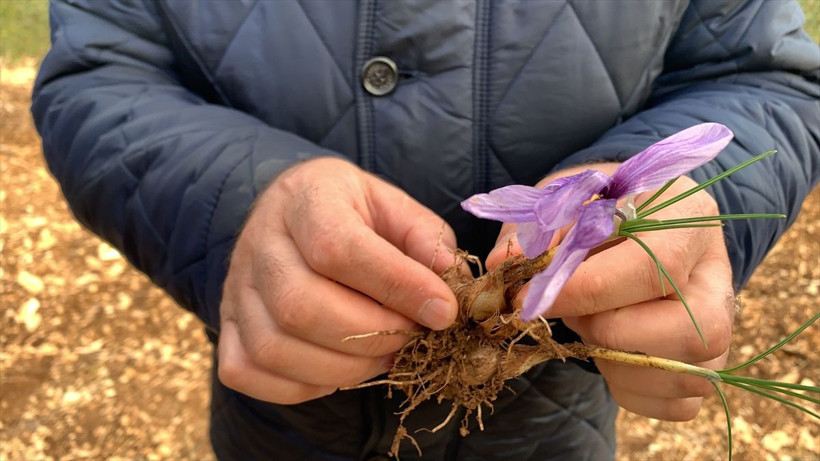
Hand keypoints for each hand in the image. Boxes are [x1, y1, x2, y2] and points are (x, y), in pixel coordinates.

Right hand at [218, 158, 458, 403]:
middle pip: (300, 306)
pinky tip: (340, 368)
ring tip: (385, 354)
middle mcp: (259, 243)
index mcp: (305, 198)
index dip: (396, 286)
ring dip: (344, 366)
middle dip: (372, 334)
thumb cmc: (352, 212)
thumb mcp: (394, 207)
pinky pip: (248, 372)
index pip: (337, 248)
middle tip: (414, 336)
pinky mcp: (227, 326)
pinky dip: (301, 384)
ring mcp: (235, 289)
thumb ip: (426, 240)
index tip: (443, 310)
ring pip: (275, 347)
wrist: (292, 212)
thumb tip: (451, 286)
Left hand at [487, 164, 733, 420]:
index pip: (653, 267)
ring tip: (590, 324)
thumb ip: (534, 234)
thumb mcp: (562, 204)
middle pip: (689, 332)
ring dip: (615, 361)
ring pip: (683, 374)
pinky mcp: (708, 365)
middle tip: (573, 313)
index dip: (586, 291)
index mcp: (689, 218)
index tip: (530, 298)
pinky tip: (608, 350)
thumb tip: (503, 264)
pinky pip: (676, 403)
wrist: (629, 223)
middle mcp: (718, 275)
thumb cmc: (595, 211)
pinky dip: (629, 387)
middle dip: (608, 331)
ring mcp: (722, 325)